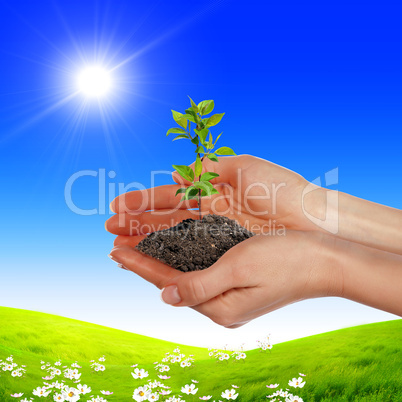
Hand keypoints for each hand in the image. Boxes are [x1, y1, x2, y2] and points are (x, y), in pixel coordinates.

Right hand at [106, 155, 315, 246]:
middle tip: (109, 229)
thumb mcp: (245, 168)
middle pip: (165, 219)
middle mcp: (210, 215)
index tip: (117, 206)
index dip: (143, 201)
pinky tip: (152, 262)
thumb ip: (210, 167)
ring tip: (119, 247)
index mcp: (212, 191)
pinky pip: (192, 256)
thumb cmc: (283, 190)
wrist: (313, 219)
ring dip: (146, 242)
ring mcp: (217, 236)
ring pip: (173, 239)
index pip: (169, 196)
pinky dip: (171, 258)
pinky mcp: (228, 254)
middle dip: (137, 223)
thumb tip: (179, 173)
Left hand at [108, 230, 339, 327]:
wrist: (323, 259)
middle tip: (117, 247)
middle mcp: (221, 305)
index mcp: (219, 306)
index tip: (116, 251)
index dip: (140, 265)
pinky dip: (182, 258)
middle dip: (144, 263)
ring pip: (184, 275)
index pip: (168, 283)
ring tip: (136, 247)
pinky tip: (172, 250)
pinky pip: (201, 270)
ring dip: (160, 259)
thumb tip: (165, 295)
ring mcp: (230, 295)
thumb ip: (199, 285)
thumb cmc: (285, 260)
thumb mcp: (238, 269)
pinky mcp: (237, 283)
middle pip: (172, 281)